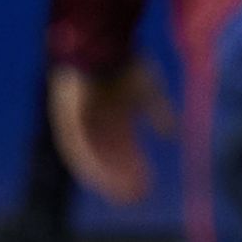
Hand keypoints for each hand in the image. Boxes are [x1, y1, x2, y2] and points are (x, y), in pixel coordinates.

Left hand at [49, 59, 175, 205]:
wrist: (103, 43)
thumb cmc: (126, 63)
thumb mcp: (149, 90)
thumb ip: (159, 112)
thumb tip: (173, 134)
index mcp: (115, 119)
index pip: (125, 152)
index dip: (136, 170)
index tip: (148, 189)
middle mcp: (95, 126)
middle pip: (109, 160)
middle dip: (123, 179)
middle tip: (136, 198)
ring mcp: (80, 125)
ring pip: (92, 158)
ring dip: (106, 176)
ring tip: (121, 192)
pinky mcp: (68, 120)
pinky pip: (77, 147)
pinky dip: (89, 161)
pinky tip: (101, 175)